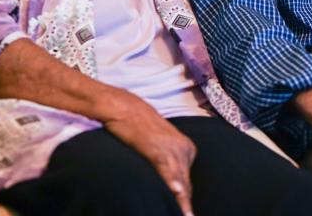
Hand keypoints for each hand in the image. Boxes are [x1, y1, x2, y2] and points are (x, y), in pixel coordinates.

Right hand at [103, 94, 196, 215]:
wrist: (125, 107)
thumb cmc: (138, 128)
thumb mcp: (158, 147)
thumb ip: (166, 164)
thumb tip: (171, 186)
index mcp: (187, 148)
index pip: (187, 181)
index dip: (184, 200)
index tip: (187, 214)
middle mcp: (184, 149)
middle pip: (185, 184)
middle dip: (185, 204)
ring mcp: (172, 148)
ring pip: (179, 181)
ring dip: (182, 201)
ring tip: (187, 215)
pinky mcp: (158, 149)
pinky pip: (166, 170)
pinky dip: (172, 183)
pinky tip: (177, 192)